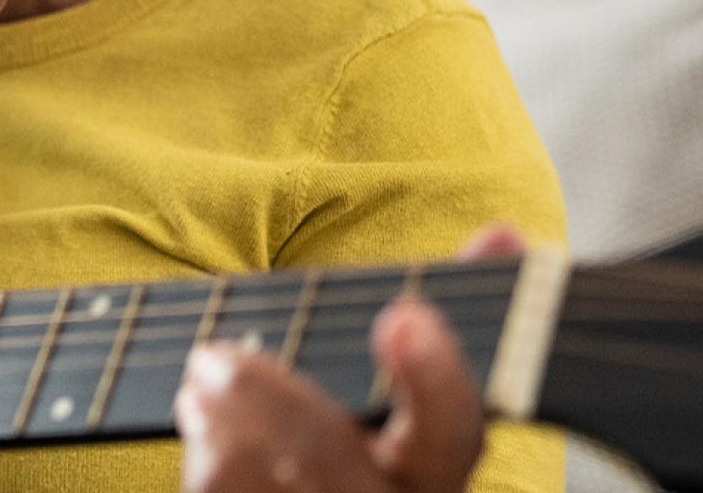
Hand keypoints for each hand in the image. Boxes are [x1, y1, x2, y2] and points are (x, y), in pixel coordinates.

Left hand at [172, 225, 528, 492]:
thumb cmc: (357, 440)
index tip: (404, 316)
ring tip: (200, 390)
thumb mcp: (400, 393)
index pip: (455, 433)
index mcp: (435, 472)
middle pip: (330, 461)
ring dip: (213, 425)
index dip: (435, 378)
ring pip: (255, 481)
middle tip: (213, 357)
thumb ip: (443, 321)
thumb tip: (503, 234)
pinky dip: (202, 457)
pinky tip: (199, 424)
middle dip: (261, 398)